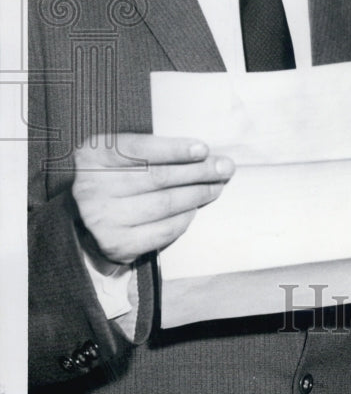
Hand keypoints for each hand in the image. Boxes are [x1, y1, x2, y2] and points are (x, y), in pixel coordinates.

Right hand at [73, 133, 234, 266]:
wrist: (84, 219)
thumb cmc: (113, 178)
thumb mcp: (119, 154)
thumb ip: (150, 150)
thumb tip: (203, 154)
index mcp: (93, 156)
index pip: (140, 149)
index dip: (175, 149)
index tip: (203, 149)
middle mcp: (93, 187)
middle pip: (158, 177)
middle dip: (198, 171)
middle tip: (224, 167)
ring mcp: (103, 218)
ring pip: (164, 204)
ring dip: (197, 194)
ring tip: (216, 186)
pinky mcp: (117, 244)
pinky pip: (162, 230)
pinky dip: (184, 219)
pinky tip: (194, 209)